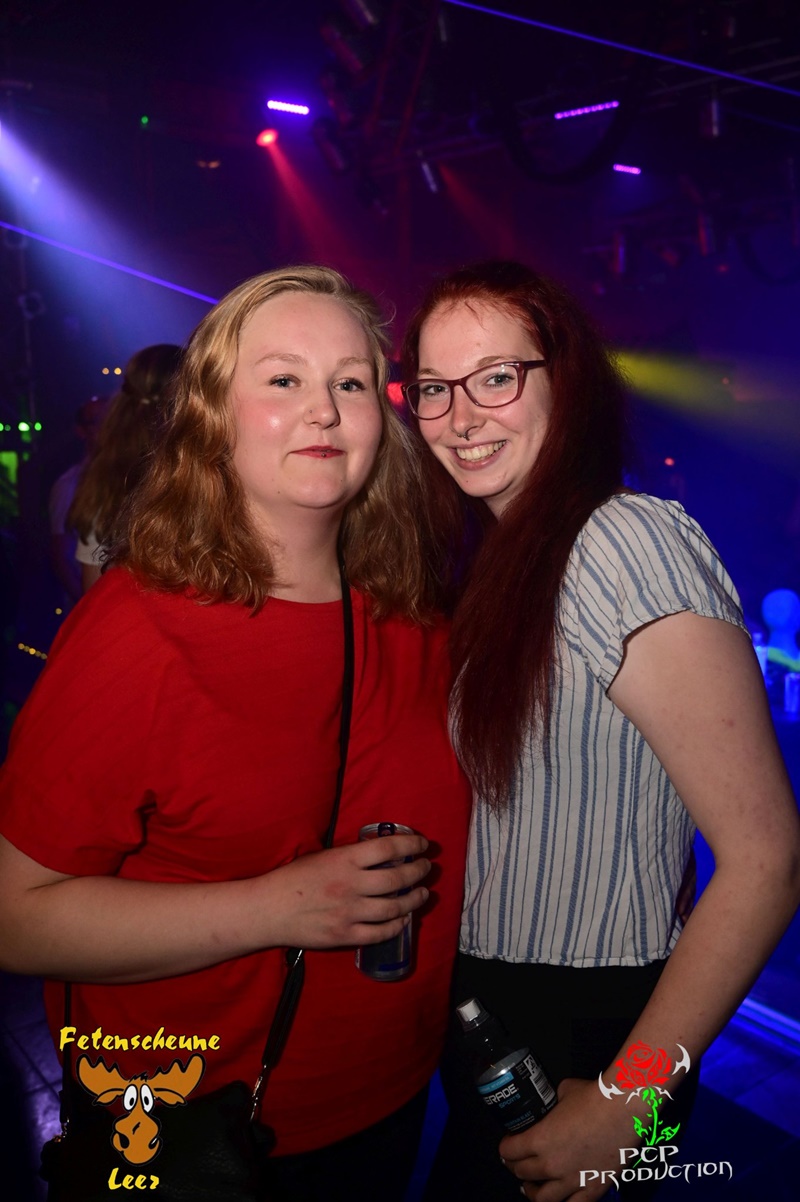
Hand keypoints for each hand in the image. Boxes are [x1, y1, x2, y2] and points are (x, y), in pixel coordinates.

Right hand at [260, 833, 430, 949]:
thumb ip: (350, 856)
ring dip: (414, 900)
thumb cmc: (292, 878)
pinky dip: (397, 926)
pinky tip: (404, 919)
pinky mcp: (345, 935)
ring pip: (394, 907)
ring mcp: (349, 912)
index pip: (388, 849)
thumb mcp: (322, 856)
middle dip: (419, 872)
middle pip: (398, 878)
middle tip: (427, 868)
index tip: (423, 845)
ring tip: (422, 893)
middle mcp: (351, 885)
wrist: (268, 910)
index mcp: (345, 860)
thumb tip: (380, 853)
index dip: (412, 845)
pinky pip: (380, 933)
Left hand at [499, 1077, 641, 1201]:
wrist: (624, 1109)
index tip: (508, 1143)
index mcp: (540, 1140)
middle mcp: (552, 1165)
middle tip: (516, 1161)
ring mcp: (573, 1181)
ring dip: (532, 1192)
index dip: (505, 1147)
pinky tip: (559, 1198)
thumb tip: (552, 1103)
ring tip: (531, 1187)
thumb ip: (552, 1103)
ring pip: (542, 1199)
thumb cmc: (593, 1096)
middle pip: (523, 1173)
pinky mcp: (593, 1188)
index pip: (510, 1151)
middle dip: (515, 1167)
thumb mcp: (563, 1091)